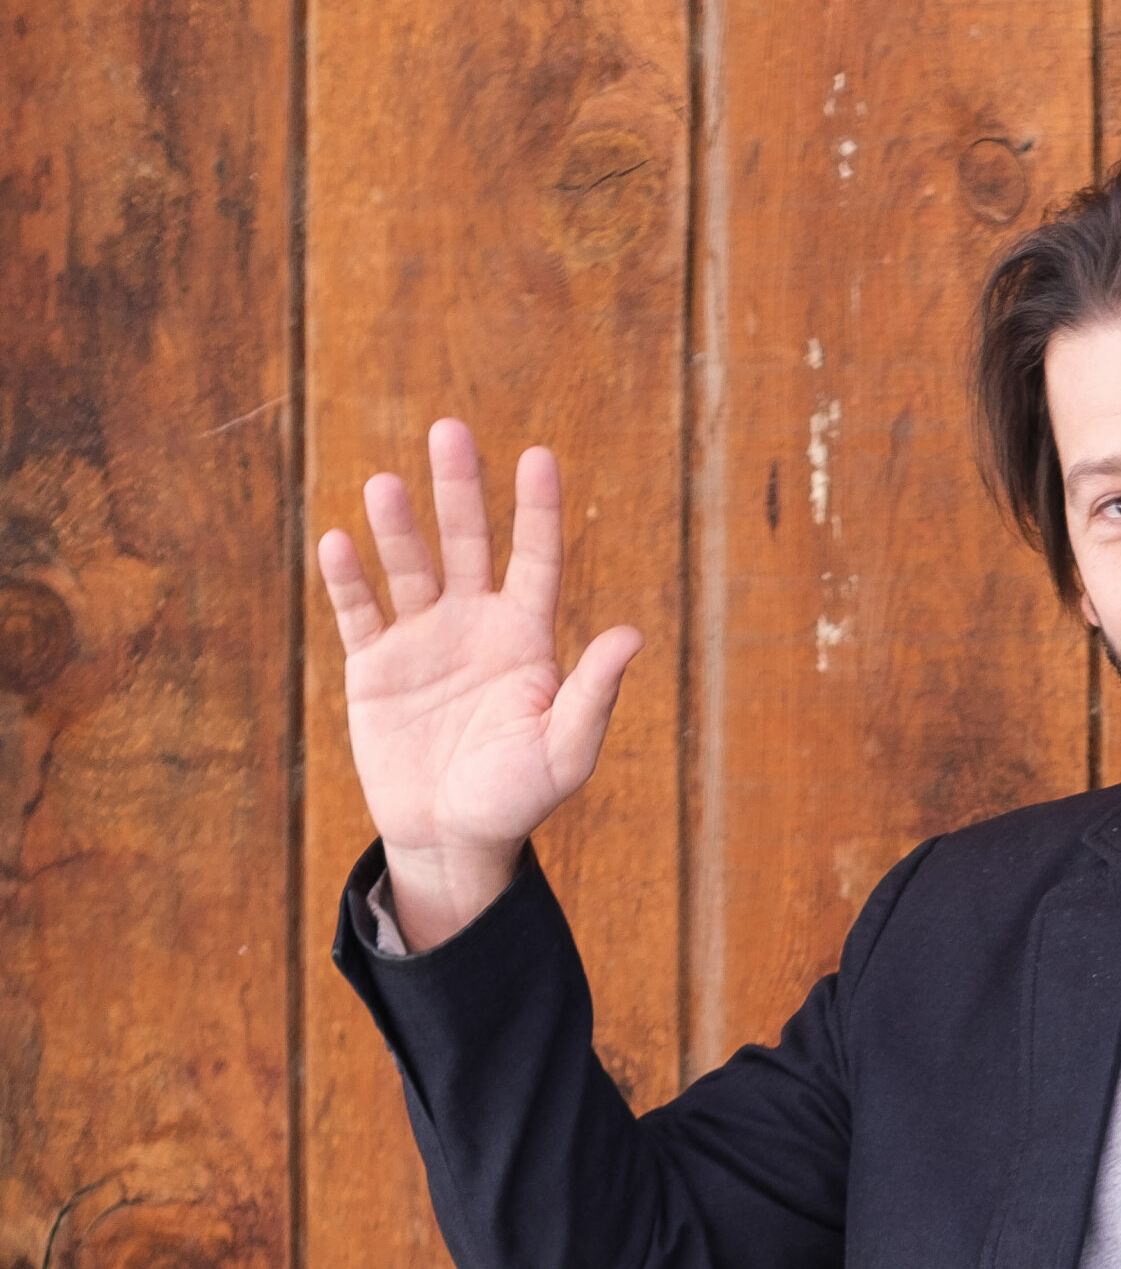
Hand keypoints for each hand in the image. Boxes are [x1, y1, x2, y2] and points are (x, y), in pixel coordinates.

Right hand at [316, 419, 642, 948]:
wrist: (451, 836)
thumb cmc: (518, 796)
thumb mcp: (566, 750)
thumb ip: (593, 693)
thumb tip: (632, 636)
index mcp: (528, 638)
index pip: (536, 559)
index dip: (536, 509)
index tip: (538, 455)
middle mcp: (475, 624)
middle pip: (469, 543)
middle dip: (460, 490)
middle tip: (450, 431)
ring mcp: (422, 640)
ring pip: (410, 567)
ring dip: (398, 527)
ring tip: (386, 484)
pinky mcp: (374, 666)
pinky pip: (360, 612)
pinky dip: (349, 579)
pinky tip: (340, 543)